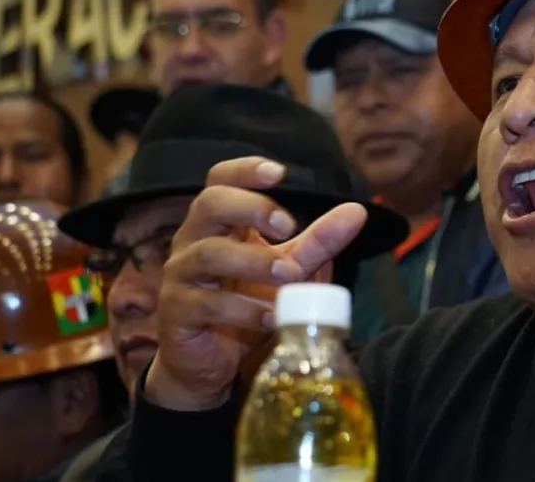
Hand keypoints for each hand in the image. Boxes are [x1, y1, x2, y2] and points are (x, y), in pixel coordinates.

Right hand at [145, 156, 367, 411]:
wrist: (217, 364)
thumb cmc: (248, 303)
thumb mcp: (289, 268)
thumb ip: (319, 241)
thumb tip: (357, 212)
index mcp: (220, 223)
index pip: (221, 180)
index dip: (245, 170)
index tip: (279, 173)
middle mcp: (194, 241)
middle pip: (209, 203)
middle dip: (252, 208)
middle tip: (289, 227)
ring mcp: (181, 276)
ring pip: (208, 253)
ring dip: (254, 262)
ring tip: (289, 276)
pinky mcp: (177, 313)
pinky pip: (206, 304)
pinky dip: (244, 309)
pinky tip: (272, 317)